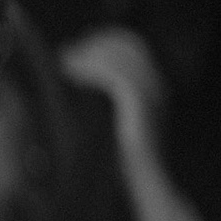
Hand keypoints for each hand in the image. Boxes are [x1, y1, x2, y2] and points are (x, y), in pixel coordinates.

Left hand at [58, 26, 168, 153]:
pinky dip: (91, 70)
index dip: (104, 41)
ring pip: (118, 58)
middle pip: (126, 46)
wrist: (145, 179)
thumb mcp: (115, 122)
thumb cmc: (126, 158)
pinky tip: (73, 74)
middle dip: (94, 44)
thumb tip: (79, 83)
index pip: (132, 47)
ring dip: (88, 55)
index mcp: (153, 85)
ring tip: (64, 61)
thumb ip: (106, 101)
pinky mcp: (140, 104)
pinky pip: (114, 76)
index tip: (75, 47)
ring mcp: (151, 93)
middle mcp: (156, 84)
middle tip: (65, 52)